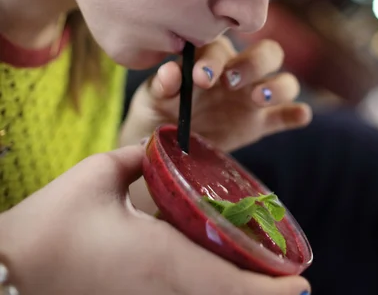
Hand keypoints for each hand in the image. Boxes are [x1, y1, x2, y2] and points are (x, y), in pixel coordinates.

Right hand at [0, 146, 310, 294]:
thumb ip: (136, 157)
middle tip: (293, 286)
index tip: (301, 283)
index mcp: (157, 257)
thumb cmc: (51, 222)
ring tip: (263, 284)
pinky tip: (214, 281)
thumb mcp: (96, 176)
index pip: (227, 281)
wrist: (10, 269)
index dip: (268, 288)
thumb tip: (160, 145)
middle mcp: (158, 290)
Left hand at [120, 37, 310, 151]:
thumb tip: (170, 73)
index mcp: (212, 57)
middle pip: (266, 53)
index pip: (222, 48)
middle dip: (254, 64)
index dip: (215, 59)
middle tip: (232, 83)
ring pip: (284, 81)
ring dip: (278, 87)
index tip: (202, 78)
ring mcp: (253, 97)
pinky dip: (296, 114)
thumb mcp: (153, 97)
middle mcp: (239, 70)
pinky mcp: (261, 123)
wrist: (165, 141)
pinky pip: (286, 115)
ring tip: (257, 100)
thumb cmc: (157, 108)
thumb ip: (162, 84)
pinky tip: (299, 115)